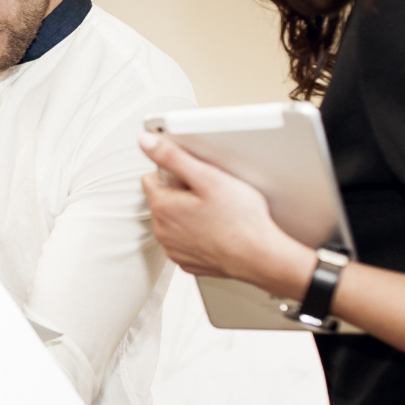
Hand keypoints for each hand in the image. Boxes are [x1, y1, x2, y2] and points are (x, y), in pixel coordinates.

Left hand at [138, 132, 314, 296]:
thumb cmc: (239, 220)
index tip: (195, 176)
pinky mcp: (186, 261)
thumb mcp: (208, 177)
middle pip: (162, 200)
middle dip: (181, 193)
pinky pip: (184, 241)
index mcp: (163, 207)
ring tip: (215, 213)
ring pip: (172, 222)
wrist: (258, 256)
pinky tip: (215, 230)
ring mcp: (173, 249)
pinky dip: (195, 235)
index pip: (152, 177)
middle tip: (210, 194)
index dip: (175, 172)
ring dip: (187, 215)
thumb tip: (146, 142)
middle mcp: (162, 231)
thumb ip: (173, 157)